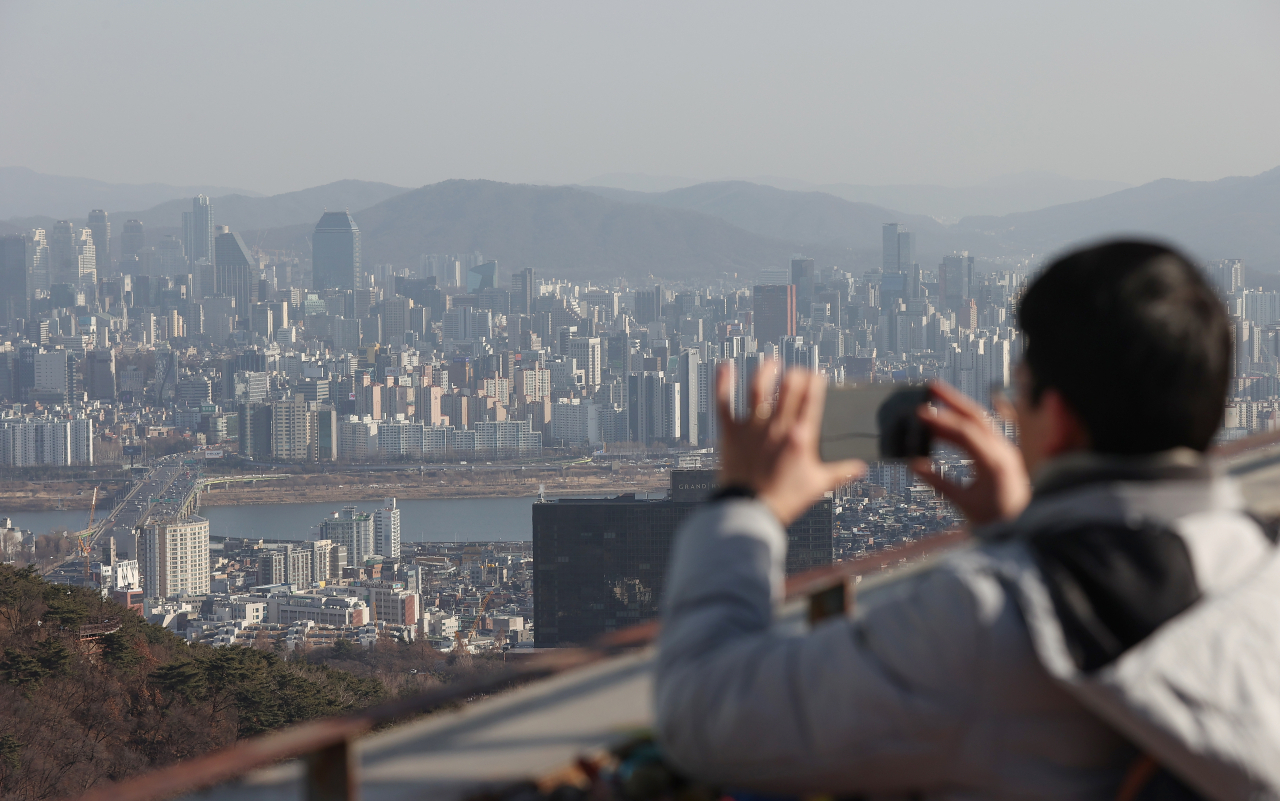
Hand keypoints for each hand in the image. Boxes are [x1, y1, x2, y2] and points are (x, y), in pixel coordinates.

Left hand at [717, 361, 865, 525]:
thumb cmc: (783, 501)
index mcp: (800, 437)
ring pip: (758, 390)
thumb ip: (840, 473)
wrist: (749, 512)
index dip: (815, 382)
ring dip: (765, 372)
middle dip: (794, 374)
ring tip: (771, 362)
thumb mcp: (817, 486)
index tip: (817, 376)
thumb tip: (859, 468)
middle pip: (788, 388)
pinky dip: (724, 384)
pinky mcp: (731, 434)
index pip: (812, 399)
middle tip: (797, 371)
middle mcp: (777, 427)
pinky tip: (726, 367)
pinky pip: (725, 403)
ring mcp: (752, 428)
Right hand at [909, 380, 1029, 525]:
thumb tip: (915, 465)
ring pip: (981, 421)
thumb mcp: (966, 506)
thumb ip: (940, 484)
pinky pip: (983, 431)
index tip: (919, 412)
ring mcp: (1005, 452)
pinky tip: (949, 425)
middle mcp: (1004, 452)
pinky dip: (964, 423)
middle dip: (953, 400)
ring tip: (936, 400)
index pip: (966, 432)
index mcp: (995, 462)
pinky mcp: (1003, 456)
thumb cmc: (1000, 522)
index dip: (941, 420)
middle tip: (930, 387)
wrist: (1030, 530)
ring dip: (959, 408)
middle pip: (977, 416)